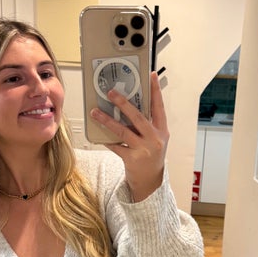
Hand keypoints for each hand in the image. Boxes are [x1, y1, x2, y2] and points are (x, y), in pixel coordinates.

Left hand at [90, 72, 168, 201]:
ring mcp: (144, 149)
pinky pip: (116, 146)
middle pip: (138, 117)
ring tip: (95, 112)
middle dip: (123, 104)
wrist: (150, 181)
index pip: (159, 107)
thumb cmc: (151, 155)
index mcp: (162, 131)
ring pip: (123, 131)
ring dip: (107, 120)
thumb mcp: (155, 138)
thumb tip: (128, 105)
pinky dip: (106, 139)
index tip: (151, 75)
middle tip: (111, 92)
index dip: (156, 91)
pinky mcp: (132, 159)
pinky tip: (98, 134)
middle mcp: (155, 139)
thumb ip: (147, 124)